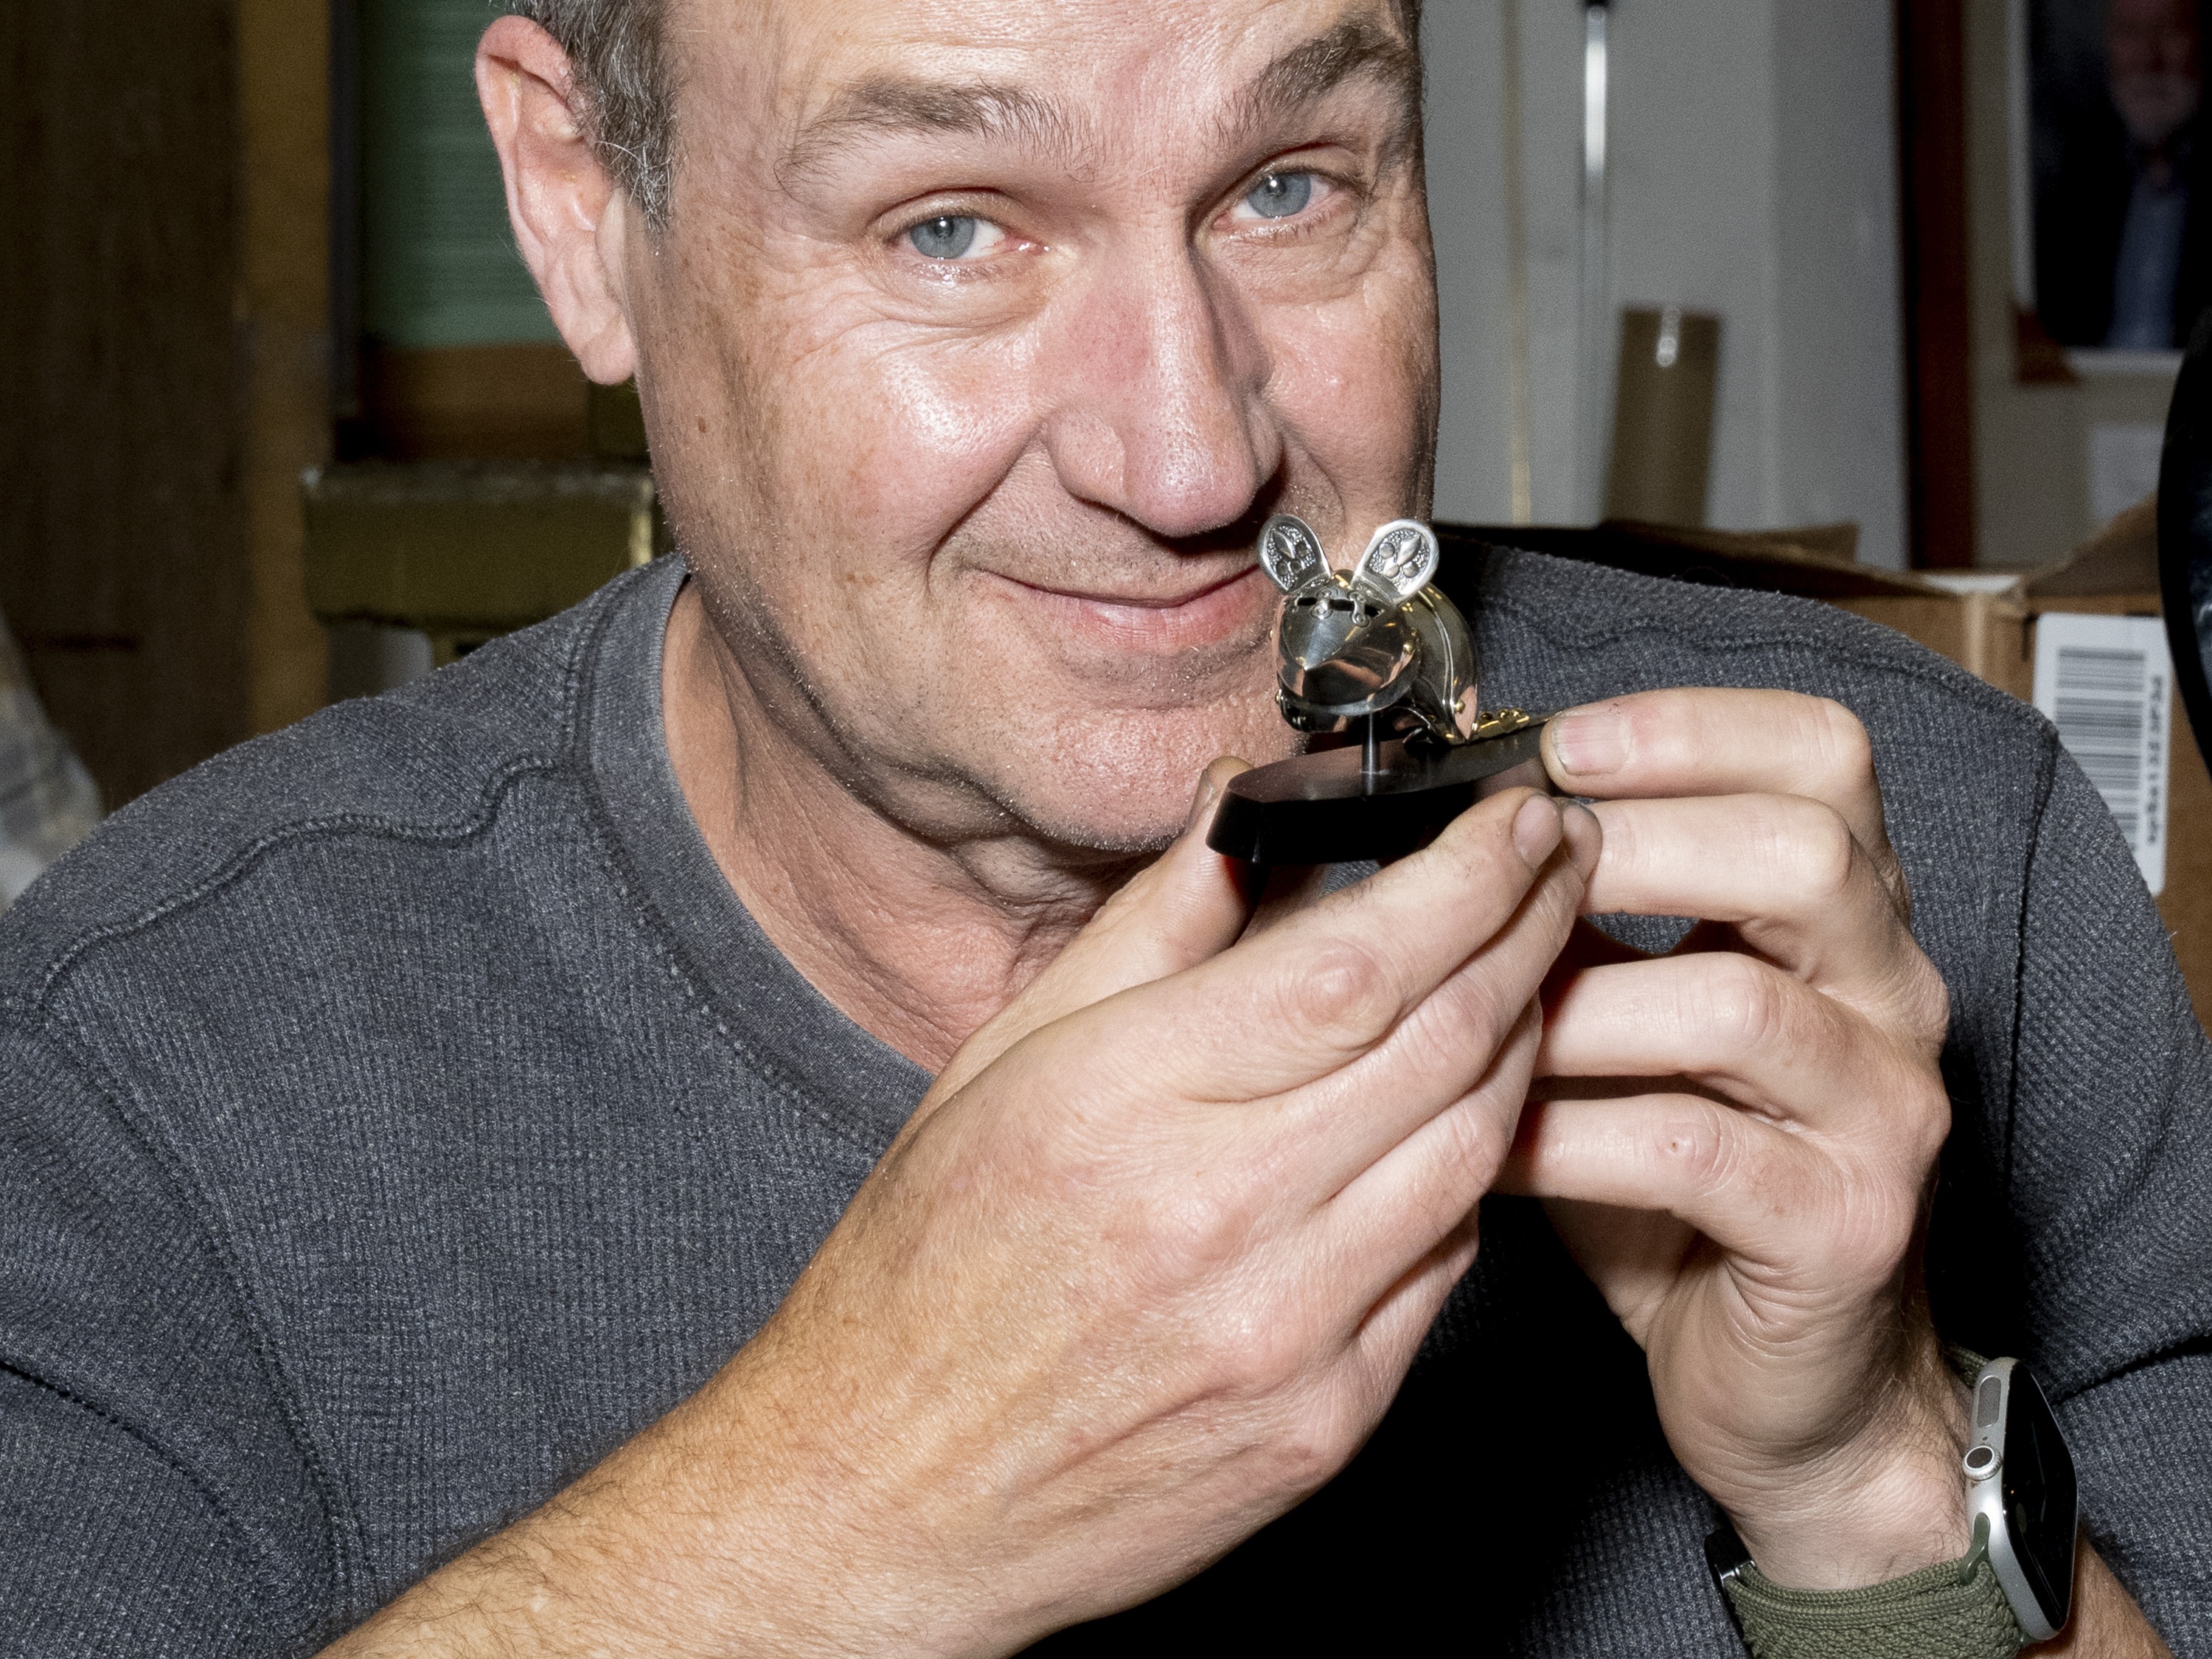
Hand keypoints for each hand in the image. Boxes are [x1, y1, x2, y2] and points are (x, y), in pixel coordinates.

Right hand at [328, 777, 1593, 1656]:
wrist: (893, 1495)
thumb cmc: (928, 1270)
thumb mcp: (1001, 1061)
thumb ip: (1146, 930)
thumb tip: (1245, 812)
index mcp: (1121, 1101)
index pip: (1353, 958)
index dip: (1466, 875)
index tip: (1516, 818)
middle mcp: (1218, 1215)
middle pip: (1445, 1040)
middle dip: (1531, 928)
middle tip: (1564, 862)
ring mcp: (1288, 1330)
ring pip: (1474, 1147)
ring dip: (1525, 1040)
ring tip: (1535, 966)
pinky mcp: (1329, 1419)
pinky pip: (1449, 1264)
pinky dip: (1471, 1169)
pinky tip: (1465, 1112)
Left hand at [1502, 688, 1967, 1587]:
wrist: (1776, 1372)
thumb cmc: (1678, 1171)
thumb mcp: (1622, 1015)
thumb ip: (1572, 920)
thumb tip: (1453, 818)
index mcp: (1844, 914)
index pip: (1822, 756)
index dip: (1692, 728)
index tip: (1558, 744)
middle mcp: (1893, 994)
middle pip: (1808, 856)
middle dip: (1640, 845)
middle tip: (1517, 873)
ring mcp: (1884, 1112)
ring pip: (1740, 1006)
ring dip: (1577, 1006)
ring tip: (1469, 1023)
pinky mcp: (1846, 1226)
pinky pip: (1695, 1150)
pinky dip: (1571, 1137)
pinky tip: (1488, 1146)